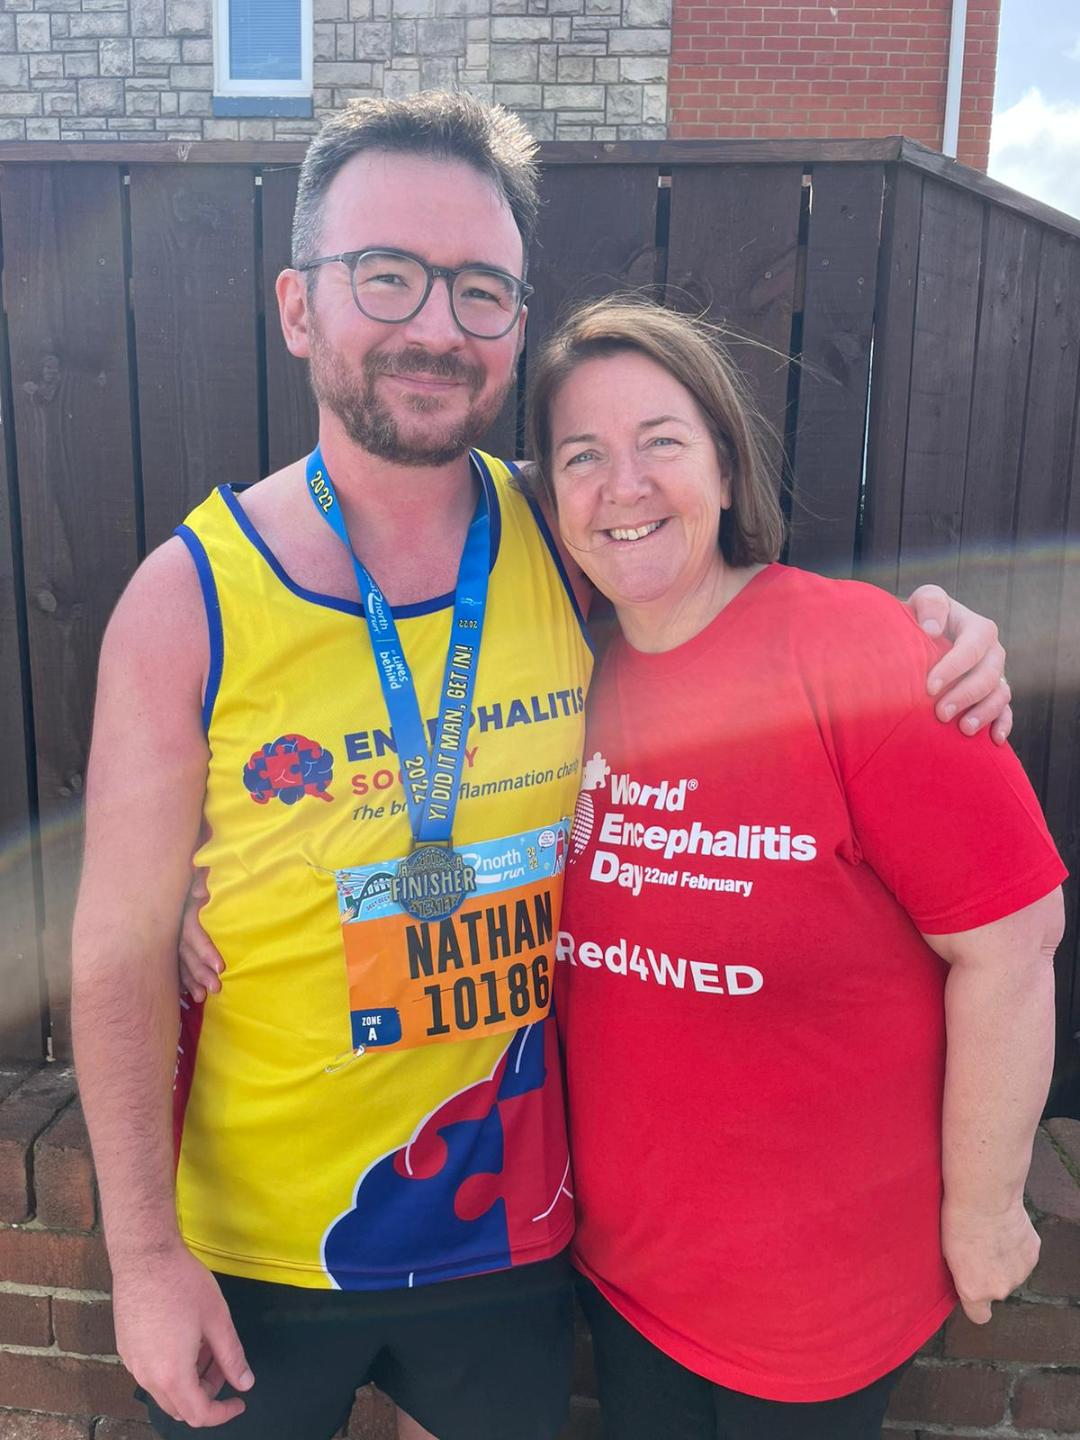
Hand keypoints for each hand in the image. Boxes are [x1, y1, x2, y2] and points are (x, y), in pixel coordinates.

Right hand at [112, 1243, 253, 1425]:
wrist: (145, 1257)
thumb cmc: (182, 1284)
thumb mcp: (217, 1320)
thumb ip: (232, 1356)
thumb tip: (245, 1383)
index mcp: (171, 1374)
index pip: (198, 1414)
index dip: (223, 1413)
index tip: (239, 1400)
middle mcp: (147, 1376)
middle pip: (180, 1406)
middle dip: (207, 1393)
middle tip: (224, 1364)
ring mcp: (132, 1363)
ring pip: (165, 1390)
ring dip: (190, 1379)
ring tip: (207, 1344)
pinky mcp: (126, 1348)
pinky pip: (151, 1372)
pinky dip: (173, 1367)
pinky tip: (186, 1337)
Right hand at [179, 868, 223, 1001]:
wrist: (177, 871)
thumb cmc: (199, 874)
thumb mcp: (200, 872)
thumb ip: (201, 881)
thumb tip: (201, 893)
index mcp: (184, 910)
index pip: (193, 933)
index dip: (205, 950)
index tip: (221, 966)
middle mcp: (175, 926)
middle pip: (186, 952)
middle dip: (200, 972)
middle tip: (217, 988)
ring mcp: (171, 937)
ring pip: (179, 962)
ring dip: (191, 980)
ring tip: (204, 997)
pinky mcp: (172, 945)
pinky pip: (174, 965)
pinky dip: (181, 980)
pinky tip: (188, 994)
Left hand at [906, 586, 1011, 744]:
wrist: (921, 637)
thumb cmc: (920, 618)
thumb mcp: (922, 601)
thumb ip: (930, 604)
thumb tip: (932, 629)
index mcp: (978, 628)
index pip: (973, 646)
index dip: (954, 667)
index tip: (929, 686)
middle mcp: (992, 652)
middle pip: (989, 674)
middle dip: (966, 695)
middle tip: (940, 714)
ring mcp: (996, 674)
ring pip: (1001, 694)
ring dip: (984, 713)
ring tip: (962, 729)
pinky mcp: (994, 694)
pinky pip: (1006, 711)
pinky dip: (1003, 724)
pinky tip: (993, 739)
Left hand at [941, 1199, 1039, 1323]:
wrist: (984, 1198)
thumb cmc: (958, 1221)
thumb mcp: (947, 1252)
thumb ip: (962, 1274)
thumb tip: (965, 1276)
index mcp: (974, 1290)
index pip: (978, 1316)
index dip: (976, 1305)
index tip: (972, 1289)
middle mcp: (999, 1288)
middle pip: (995, 1288)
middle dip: (989, 1274)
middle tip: (979, 1249)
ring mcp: (1020, 1273)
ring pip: (1012, 1272)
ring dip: (1005, 1260)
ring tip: (992, 1234)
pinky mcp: (1033, 1255)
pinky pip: (1023, 1255)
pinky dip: (1017, 1245)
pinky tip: (1005, 1227)